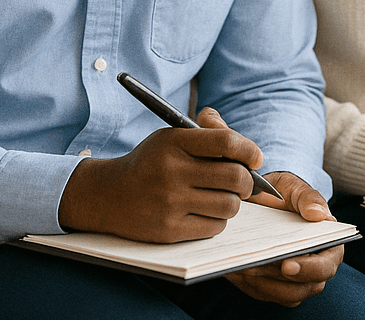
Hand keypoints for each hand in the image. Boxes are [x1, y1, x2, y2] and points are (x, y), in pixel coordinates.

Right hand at [58, 106, 258, 242]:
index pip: (226, 142)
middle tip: (244, 181)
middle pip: (235, 177)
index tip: (256, 157)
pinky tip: (207, 211)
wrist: (108, 195)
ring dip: (233, 202)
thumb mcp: (172, 137)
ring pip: (230, 206)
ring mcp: (170, 203)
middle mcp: (172, 171)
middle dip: (248, 180)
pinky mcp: (169, 230)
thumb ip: (208, 135)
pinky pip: (214, 227)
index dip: (249, 149)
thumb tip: (249, 150)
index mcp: (174, 142)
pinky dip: (218, 220)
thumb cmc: (151, 162)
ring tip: (223, 196)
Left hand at [225, 171, 342, 305]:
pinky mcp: (276, 284)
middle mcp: (315, 265)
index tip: (287, 265)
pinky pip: (266, 293)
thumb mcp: (295, 187)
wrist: (265, 199)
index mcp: (328, 244)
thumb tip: (318, 215)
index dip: (310, 269)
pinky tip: (237, 269)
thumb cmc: (285, 192)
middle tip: (255, 266)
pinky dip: (252, 285)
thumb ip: (308, 198)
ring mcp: (297, 279)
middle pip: (305, 287)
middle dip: (279, 279)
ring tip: (243, 266)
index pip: (326, 265)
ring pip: (285, 295)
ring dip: (263, 284)